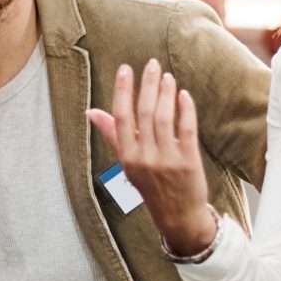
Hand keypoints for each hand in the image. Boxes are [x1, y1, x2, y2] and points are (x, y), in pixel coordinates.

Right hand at [87, 59, 215, 256]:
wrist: (178, 215)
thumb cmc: (151, 186)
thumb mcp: (127, 163)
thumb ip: (112, 135)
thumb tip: (91, 112)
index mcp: (127, 157)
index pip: (121, 117)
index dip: (122, 91)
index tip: (126, 69)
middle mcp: (145, 157)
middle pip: (144, 113)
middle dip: (147, 84)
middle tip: (152, 64)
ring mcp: (167, 160)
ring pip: (164, 118)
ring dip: (166, 93)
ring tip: (167, 77)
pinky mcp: (189, 162)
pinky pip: (187, 129)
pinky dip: (185, 109)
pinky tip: (183, 95)